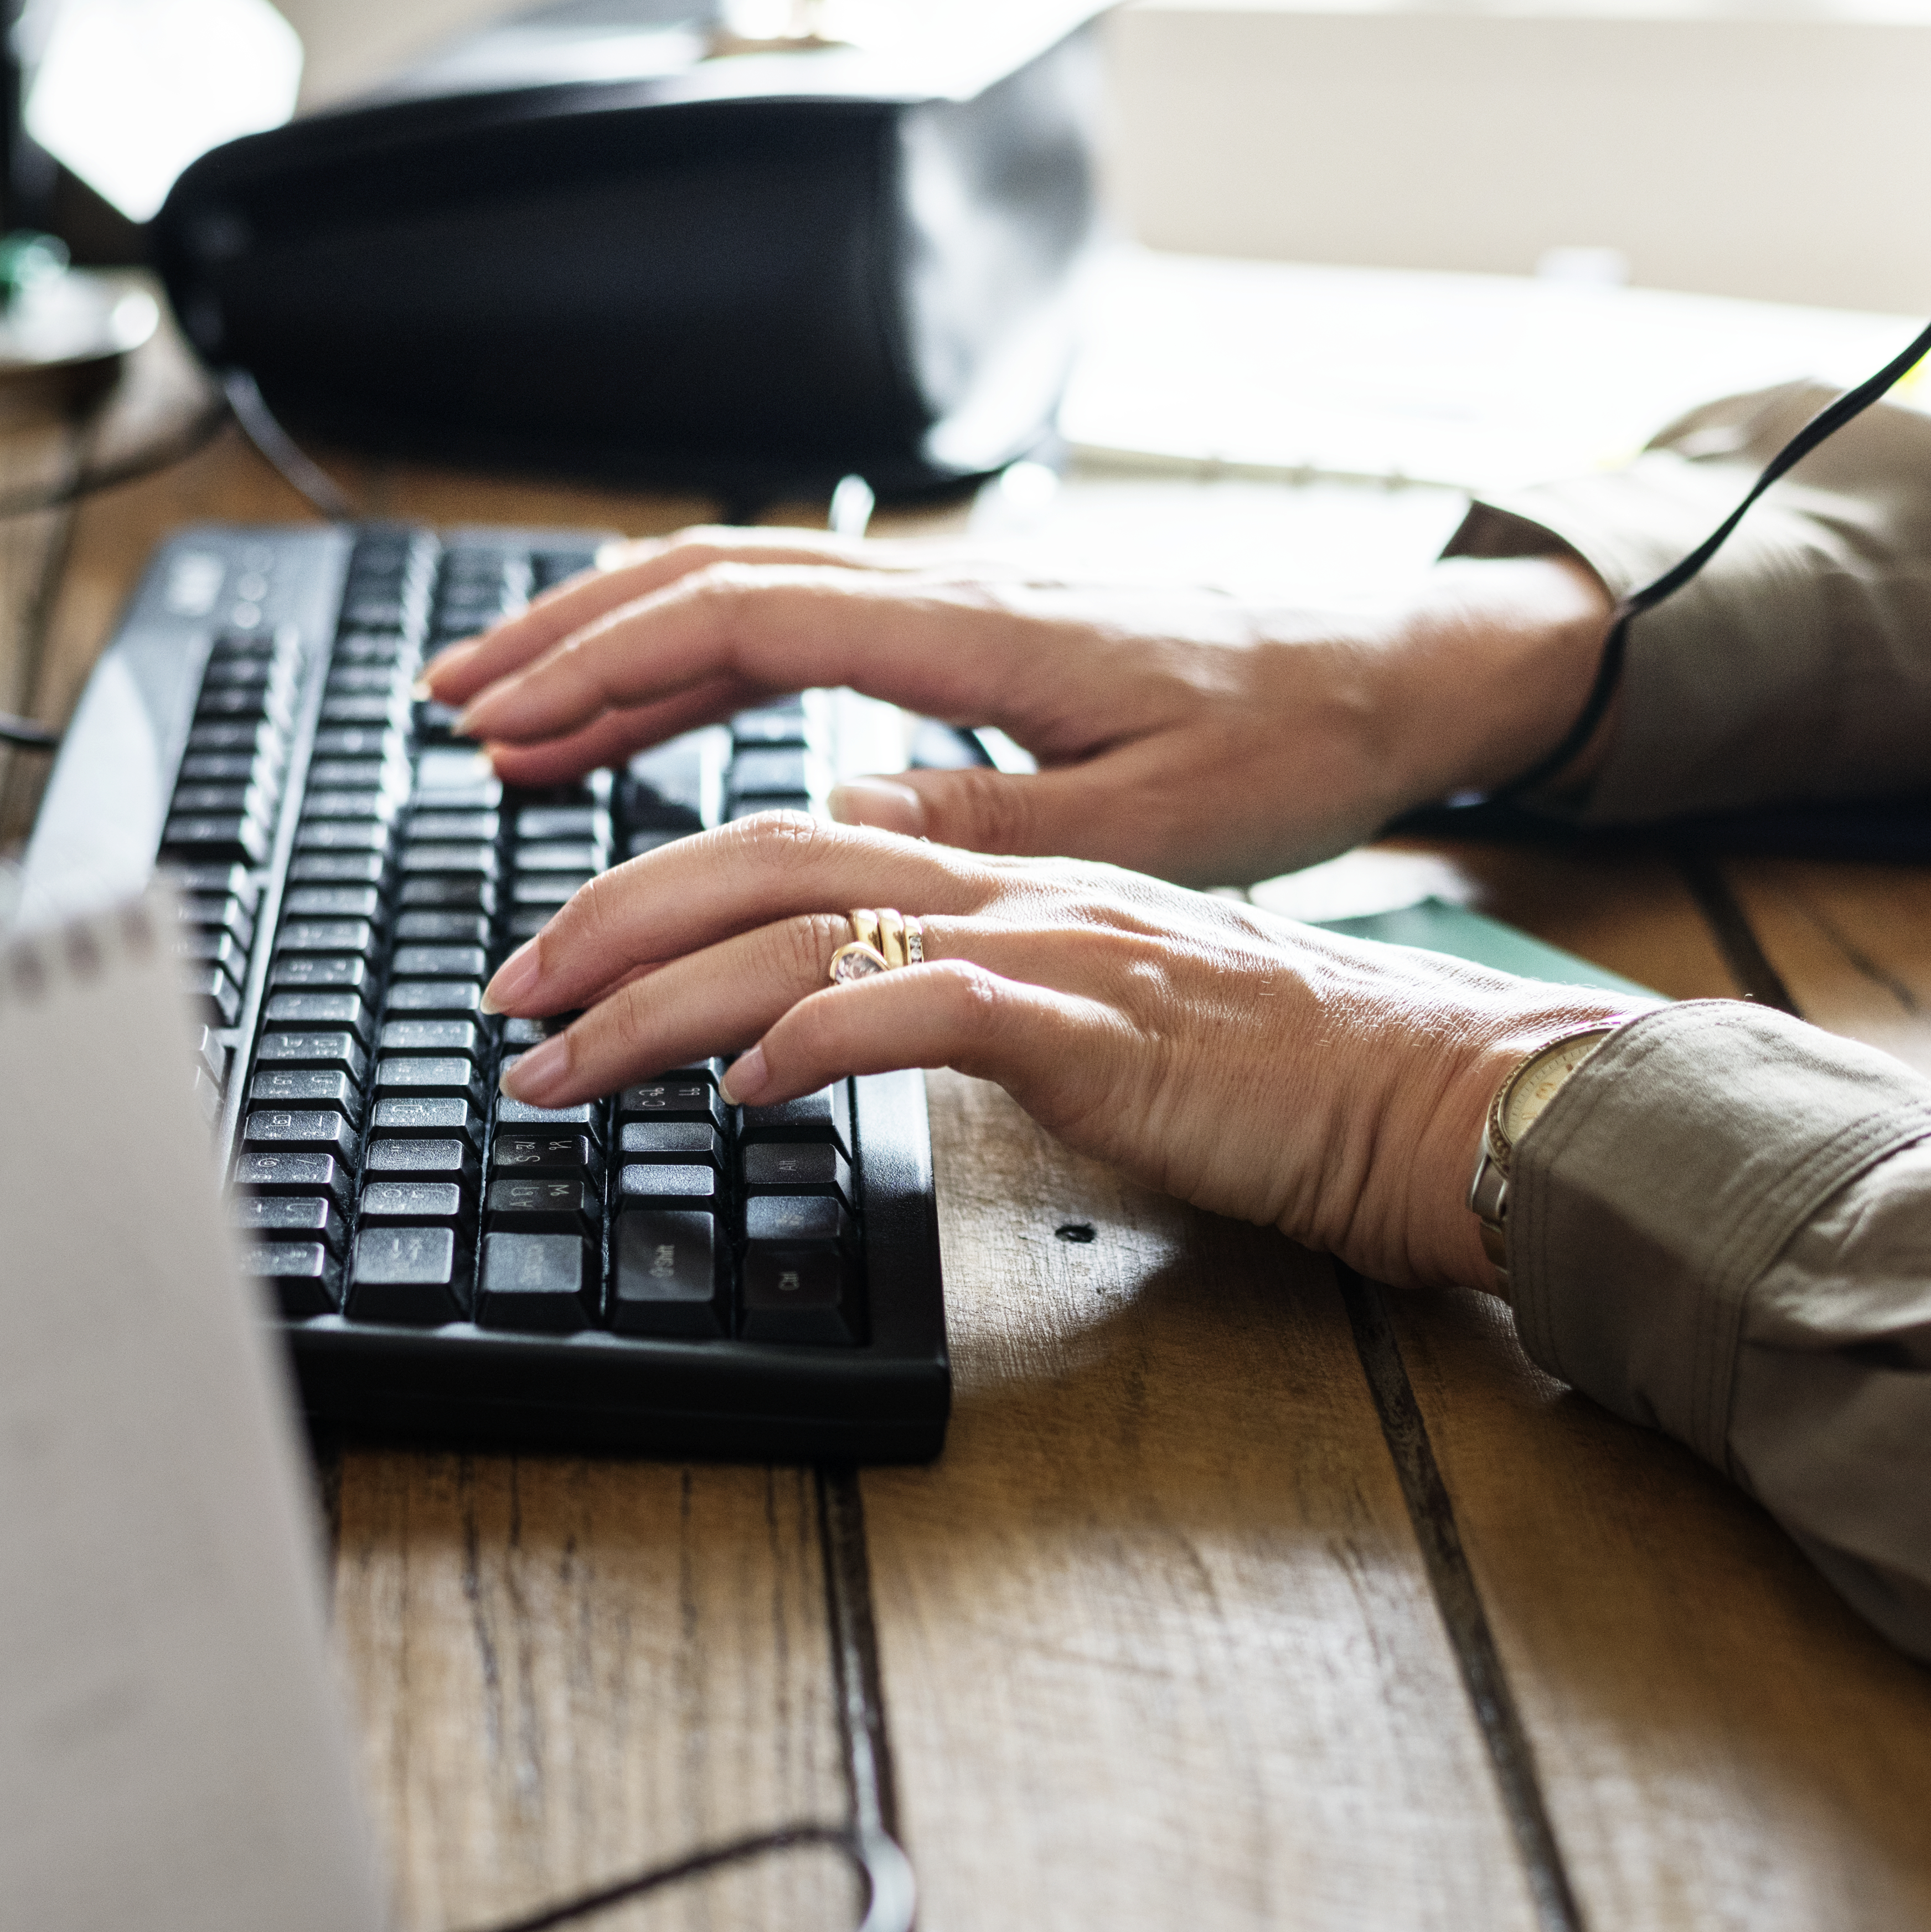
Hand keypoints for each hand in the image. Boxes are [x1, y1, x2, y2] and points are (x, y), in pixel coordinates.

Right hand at [419, 531, 1618, 889]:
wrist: (1382, 674)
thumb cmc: (1287, 746)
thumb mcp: (1144, 822)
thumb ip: (980, 828)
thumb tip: (826, 833)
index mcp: (979, 631)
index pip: (747, 619)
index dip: (608, 663)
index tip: (506, 717)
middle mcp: (949, 594)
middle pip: (710, 582)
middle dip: (567, 641)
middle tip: (452, 708)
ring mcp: (952, 606)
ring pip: (741, 595)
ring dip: (615, 650)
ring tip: (505, 720)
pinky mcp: (966, 634)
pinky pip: (795, 628)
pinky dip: (696, 669)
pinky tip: (641, 721)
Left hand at [486, 817, 1643, 1290]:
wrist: (1424, 1091)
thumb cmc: (1272, 1076)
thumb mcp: (1094, 1014)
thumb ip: (974, 991)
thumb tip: (834, 1017)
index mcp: (1010, 876)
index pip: (794, 840)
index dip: (654, 883)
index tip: (555, 959)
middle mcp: (1017, 886)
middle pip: (766, 858)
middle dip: (608, 921)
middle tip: (506, 1002)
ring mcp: (1053, 946)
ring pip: (810, 928)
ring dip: (662, 996)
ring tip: (563, 1061)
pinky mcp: (1095, 1024)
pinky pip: (930, 1005)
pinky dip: (822, 1031)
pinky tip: (744, 1080)